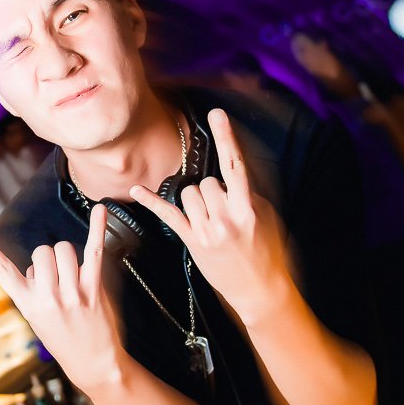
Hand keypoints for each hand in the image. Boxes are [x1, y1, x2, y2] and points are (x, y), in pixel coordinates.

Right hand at [0, 204, 122, 390]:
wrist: (94, 365)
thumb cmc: (65, 341)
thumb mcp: (37, 319)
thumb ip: (34, 289)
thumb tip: (37, 265)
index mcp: (27, 304)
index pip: (1, 271)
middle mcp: (47, 297)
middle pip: (42, 251)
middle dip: (49, 257)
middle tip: (58, 279)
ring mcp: (71, 293)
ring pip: (64, 249)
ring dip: (68, 257)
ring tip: (73, 277)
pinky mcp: (93, 289)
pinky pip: (94, 250)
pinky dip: (97, 228)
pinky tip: (100, 210)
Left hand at [131, 108, 293, 317]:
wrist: (259, 289)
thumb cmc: (266, 252)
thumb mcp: (264, 218)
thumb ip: (247, 195)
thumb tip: (229, 177)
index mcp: (248, 208)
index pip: (235, 166)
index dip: (226, 138)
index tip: (217, 115)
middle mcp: (226, 217)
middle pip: (206, 182)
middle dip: (213, 191)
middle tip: (224, 212)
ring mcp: (208, 231)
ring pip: (189, 194)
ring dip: (197, 202)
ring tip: (211, 220)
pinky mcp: (193, 242)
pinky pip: (168, 215)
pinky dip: (150, 201)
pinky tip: (136, 190)